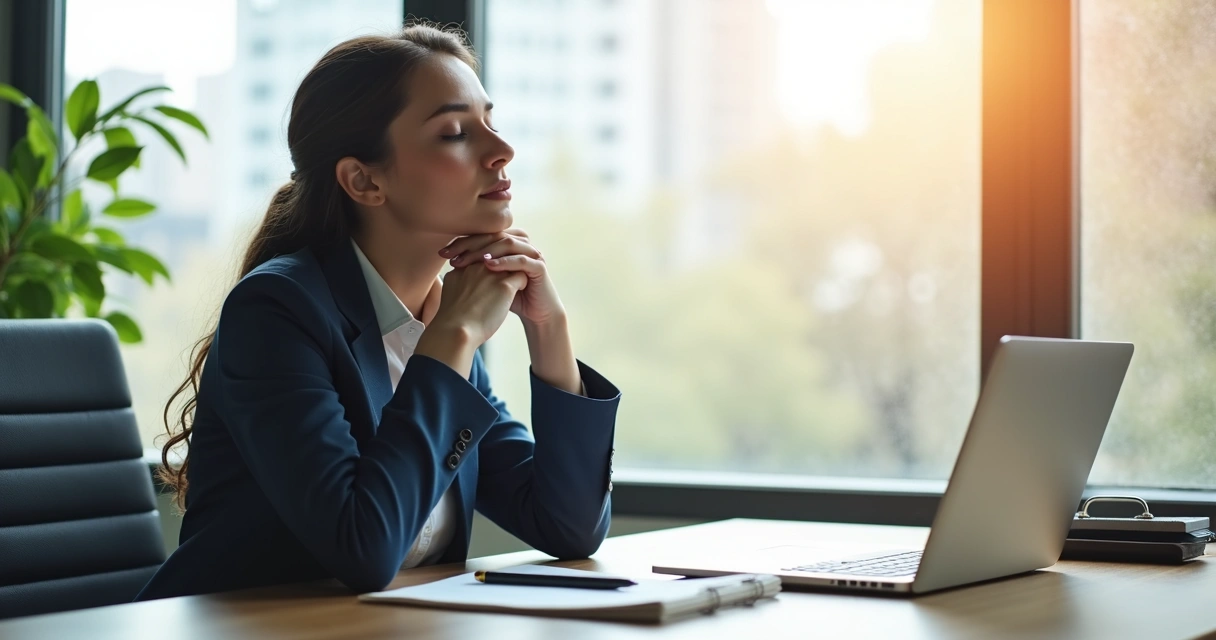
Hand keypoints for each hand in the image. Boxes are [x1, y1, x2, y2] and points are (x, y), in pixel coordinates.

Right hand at [428, 262, 527, 347]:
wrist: (456, 331)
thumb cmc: (453, 319)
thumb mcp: (450, 291)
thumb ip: (459, 281)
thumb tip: (464, 281)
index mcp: (464, 267)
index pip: (481, 256)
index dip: (490, 264)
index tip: (492, 277)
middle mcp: (478, 266)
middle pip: (497, 255)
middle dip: (503, 263)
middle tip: (508, 275)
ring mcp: (492, 274)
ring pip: (511, 262)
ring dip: (514, 271)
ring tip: (515, 283)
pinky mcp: (505, 285)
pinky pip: (521, 276)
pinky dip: (522, 283)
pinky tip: (519, 292)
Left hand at [439, 228, 565, 325]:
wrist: (537, 314)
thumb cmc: (511, 297)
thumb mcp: (489, 279)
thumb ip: (475, 266)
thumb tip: (448, 258)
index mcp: (509, 241)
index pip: (483, 235)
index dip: (462, 242)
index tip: (442, 253)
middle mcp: (522, 243)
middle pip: (494, 236)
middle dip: (470, 245)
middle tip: (451, 255)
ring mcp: (533, 253)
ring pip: (507, 244)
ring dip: (486, 251)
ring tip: (468, 260)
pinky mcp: (540, 267)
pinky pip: (521, 260)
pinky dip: (504, 262)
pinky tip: (489, 267)